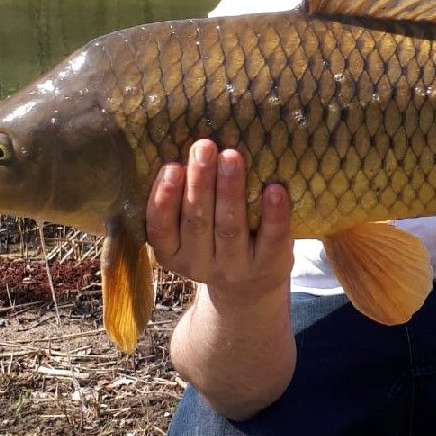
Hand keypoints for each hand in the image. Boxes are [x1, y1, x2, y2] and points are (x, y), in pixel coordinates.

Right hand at [145, 140, 292, 305]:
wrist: (250, 289)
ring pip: (230, 227)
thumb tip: (190, 146)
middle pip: (197, 222)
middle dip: (200, 182)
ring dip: (230, 190)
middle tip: (204, 146)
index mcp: (173, 253)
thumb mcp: (190, 232)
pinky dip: (274, 214)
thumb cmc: (215, 242)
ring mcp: (235, 268)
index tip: (172, 166)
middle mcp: (200, 264)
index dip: (164, 198)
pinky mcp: (269, 266)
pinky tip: (275, 189)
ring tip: (232, 156)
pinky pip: (272, 239)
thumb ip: (184, 201)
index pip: (160, 228)